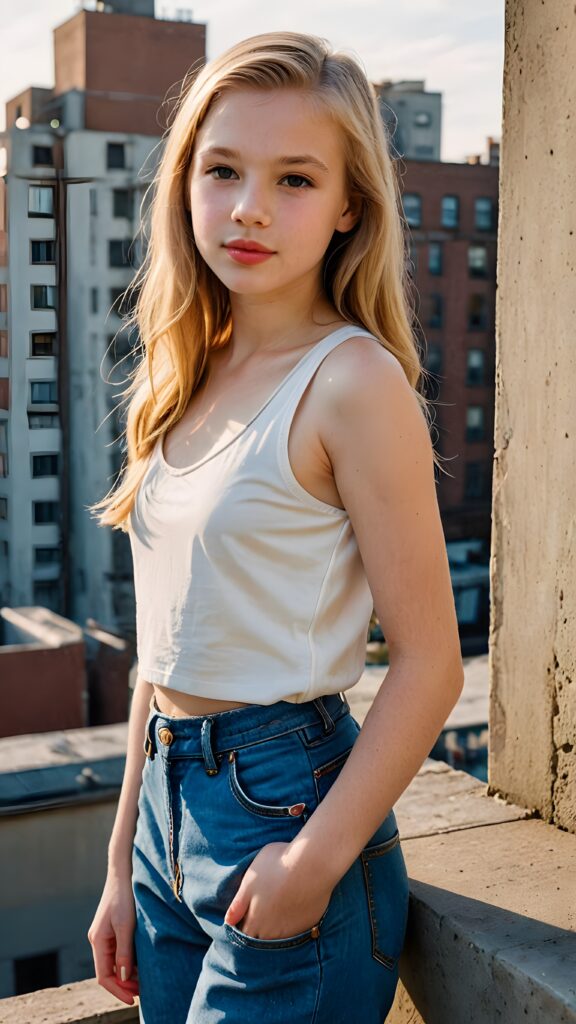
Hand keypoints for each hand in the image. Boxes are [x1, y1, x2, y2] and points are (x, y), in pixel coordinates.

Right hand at [87, 868, 139, 1005]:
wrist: (123, 871)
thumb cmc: (125, 896)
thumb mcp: (126, 925)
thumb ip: (124, 952)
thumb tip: (124, 977)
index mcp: (98, 941)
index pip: (104, 976)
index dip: (118, 990)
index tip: (133, 1000)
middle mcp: (99, 940)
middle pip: (109, 972)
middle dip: (125, 985)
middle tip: (144, 992)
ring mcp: (105, 934)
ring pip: (115, 963)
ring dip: (128, 974)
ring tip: (146, 980)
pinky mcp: (114, 928)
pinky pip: (119, 952)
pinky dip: (129, 961)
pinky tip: (142, 963)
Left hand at [224, 841, 332, 939]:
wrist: (312, 864)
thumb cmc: (277, 867)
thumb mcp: (250, 880)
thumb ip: (238, 904)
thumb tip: (228, 921)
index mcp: (255, 921)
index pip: (243, 933)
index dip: (242, 924)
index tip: (243, 916)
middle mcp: (273, 931)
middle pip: (260, 938)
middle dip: (257, 929)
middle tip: (261, 911)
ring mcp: (292, 930)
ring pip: (278, 937)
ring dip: (275, 929)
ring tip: (276, 911)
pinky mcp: (309, 924)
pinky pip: (296, 932)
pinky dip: (292, 925)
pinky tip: (293, 910)